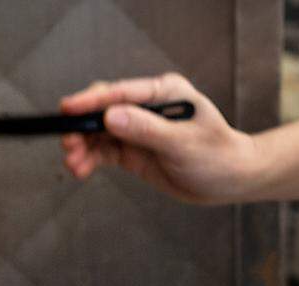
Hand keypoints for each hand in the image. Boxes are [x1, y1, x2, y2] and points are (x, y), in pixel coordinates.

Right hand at [60, 74, 261, 203]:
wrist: (230, 180)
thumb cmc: (217, 155)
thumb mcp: (182, 143)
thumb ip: (146, 130)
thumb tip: (110, 117)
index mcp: (163, 93)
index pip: (120, 93)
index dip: (92, 101)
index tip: (68, 109)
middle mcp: (147, 107)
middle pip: (103, 110)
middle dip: (82, 127)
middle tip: (69, 145)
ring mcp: (138, 129)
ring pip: (99, 133)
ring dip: (83, 147)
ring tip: (74, 164)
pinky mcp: (132, 150)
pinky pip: (104, 151)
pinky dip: (90, 160)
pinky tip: (82, 169)